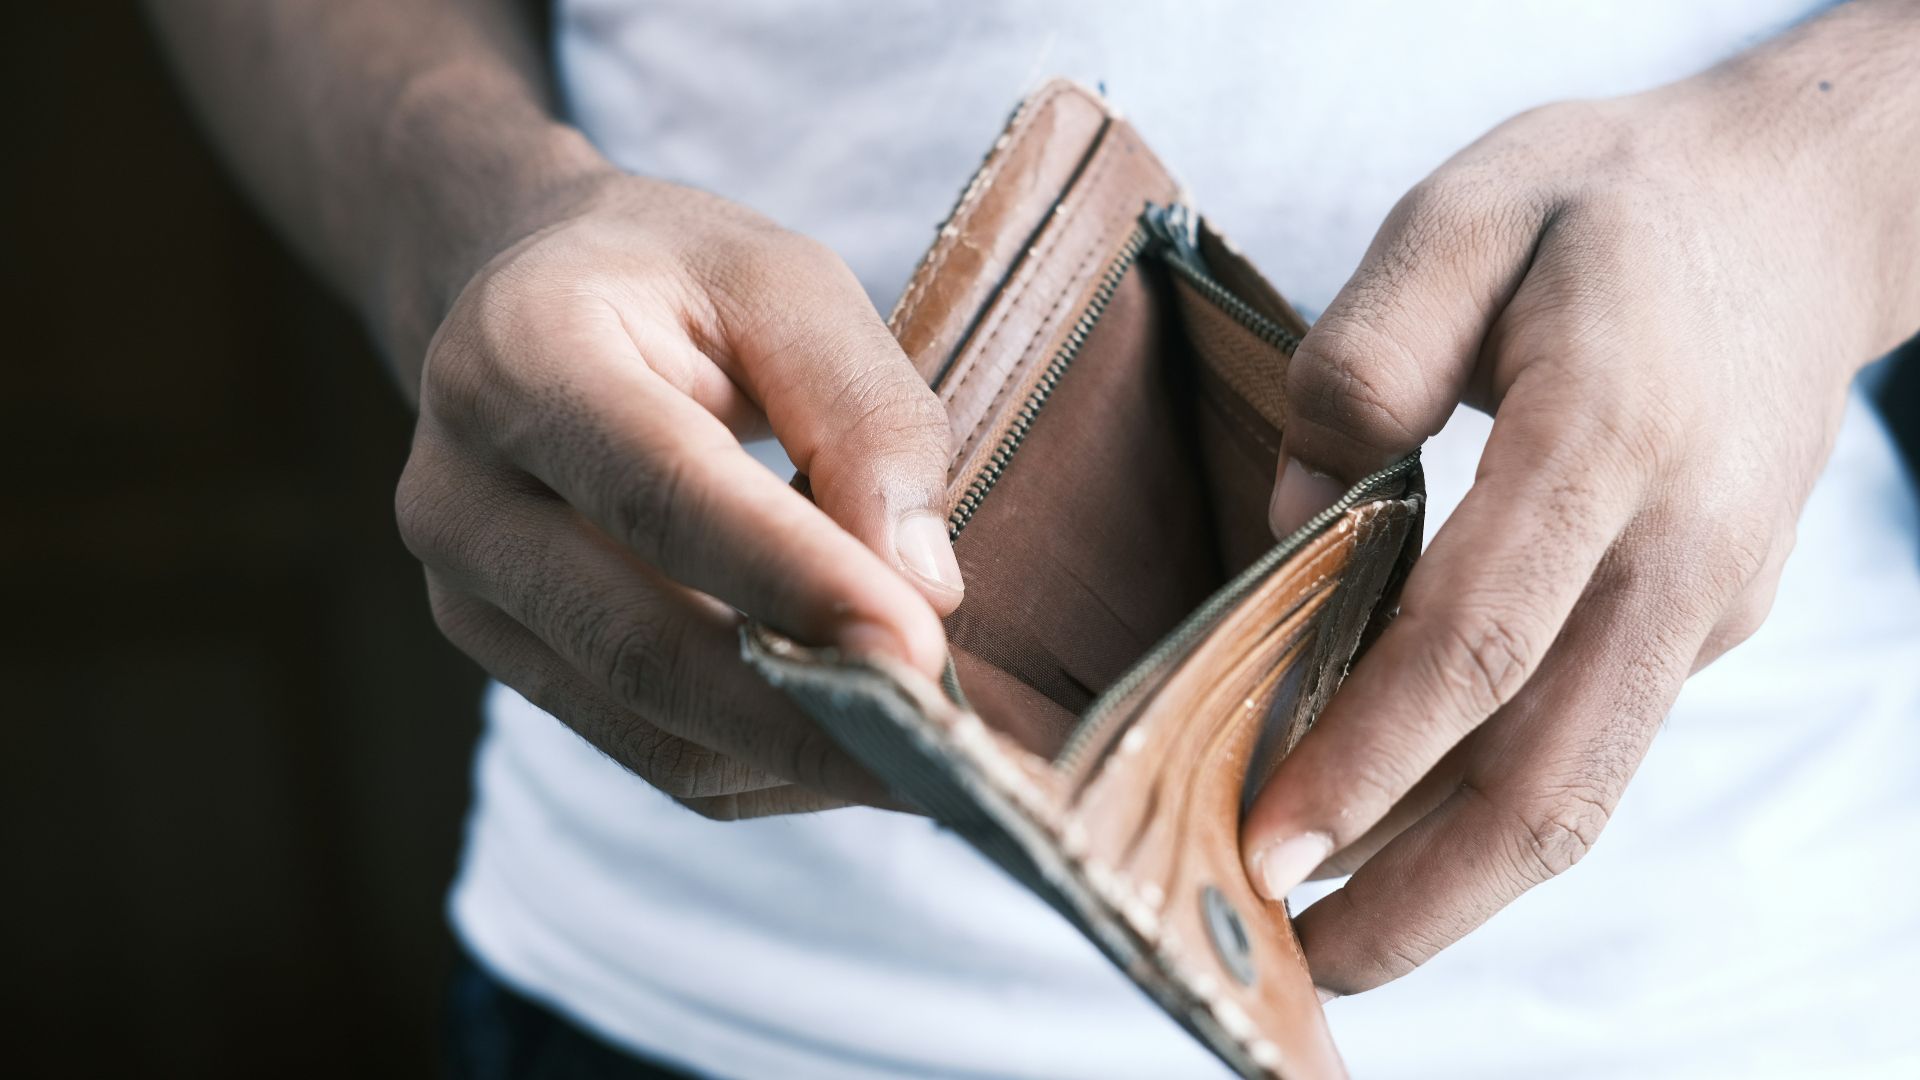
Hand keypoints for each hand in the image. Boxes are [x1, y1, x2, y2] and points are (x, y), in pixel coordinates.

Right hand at [396, 170, 964, 817]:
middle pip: (641, 646)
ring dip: (799, 758)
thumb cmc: (677, 283)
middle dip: (807, 715)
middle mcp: (462, 491)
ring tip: (927, 755)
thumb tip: (924, 588)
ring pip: (649, 729)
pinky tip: (853, 741)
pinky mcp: (507, 661)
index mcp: (523, 355)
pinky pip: (652, 756)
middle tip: (947, 749)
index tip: (920, 652)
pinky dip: (767, 767)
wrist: (531, 302)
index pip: (664, 494)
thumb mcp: (788, 284)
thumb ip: (864, 415)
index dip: (794, 582)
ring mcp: (467, 594)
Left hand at [1242, 14, 1919, 996]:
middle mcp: (1677, 547)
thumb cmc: (1607, 205)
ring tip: (1336, 935)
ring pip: (1583, 785)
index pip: (1480, 639)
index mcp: (1608, 434)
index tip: (1267, 843)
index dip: (1369, 757)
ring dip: (1458, 883)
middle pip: (1552, 774)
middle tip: (1295, 960)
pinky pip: (1592, 737)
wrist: (1796, 212)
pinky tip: (1401, 823)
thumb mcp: (1466, 212)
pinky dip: (1494, 804)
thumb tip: (1297, 518)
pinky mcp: (1707, 620)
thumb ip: (1366, 357)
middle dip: (1420, 895)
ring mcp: (1707, 598)